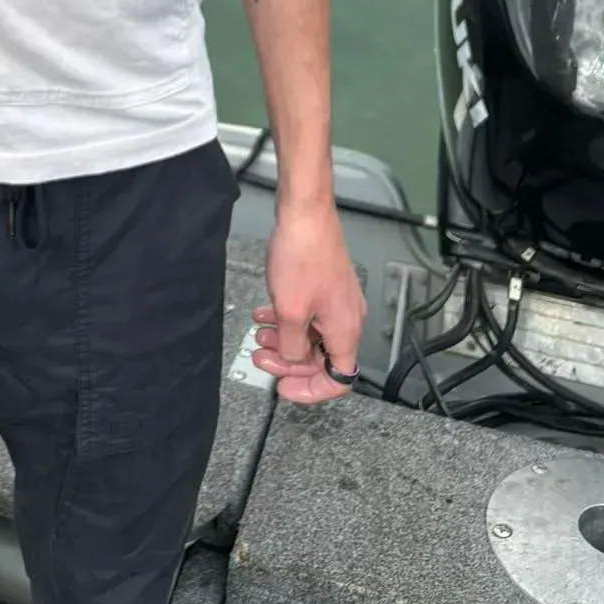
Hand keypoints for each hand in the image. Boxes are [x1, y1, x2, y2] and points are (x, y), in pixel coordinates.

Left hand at [252, 200, 365, 404]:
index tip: (283, 388)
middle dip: (288, 362)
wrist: (304, 212)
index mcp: (345, 331)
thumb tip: (294, 359)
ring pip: (310, 336)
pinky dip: (286, 319)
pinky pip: (307, 314)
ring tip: (257, 334)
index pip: (339, 380)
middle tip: (260, 357)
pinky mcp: (323, 284)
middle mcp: (346, 318)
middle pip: (321, 358)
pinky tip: (263, 313)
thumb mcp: (290, 312)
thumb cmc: (301, 259)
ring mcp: (336, 300)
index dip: (311, 390)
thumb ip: (293, 347)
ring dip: (283, 340)